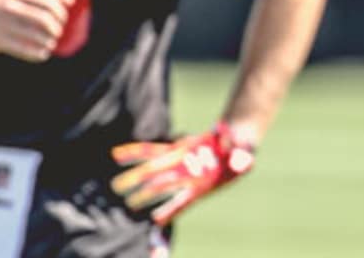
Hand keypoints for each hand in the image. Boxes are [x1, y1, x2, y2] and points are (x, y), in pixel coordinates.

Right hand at [0, 0, 74, 61]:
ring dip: (49, 42)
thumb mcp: (19, 0)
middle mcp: (9, 7)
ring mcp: (1, 24)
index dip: (61, 14)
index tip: (61, 21)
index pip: (50, 3)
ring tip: (50, 44)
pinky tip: (43, 54)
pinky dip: (39, 54)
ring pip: (37, 35)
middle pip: (45, 19)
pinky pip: (25, 50)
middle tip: (56, 34)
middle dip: (56, 28)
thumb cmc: (0, 11)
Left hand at [110, 123, 255, 225]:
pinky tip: (116, 155)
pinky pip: (152, 150)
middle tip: (129, 203)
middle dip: (146, 195)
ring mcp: (179, 164)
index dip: (172, 210)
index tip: (157, 221)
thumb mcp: (246, 156)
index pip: (184, 201)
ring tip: (116, 186)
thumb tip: (238, 159)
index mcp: (203, 185)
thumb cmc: (242, 153)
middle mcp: (186, 177)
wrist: (235, 141)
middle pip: (162, 187)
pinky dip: (135, 152)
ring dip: (135, 177)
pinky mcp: (175, 150)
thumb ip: (243, 158)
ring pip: (152, 170)